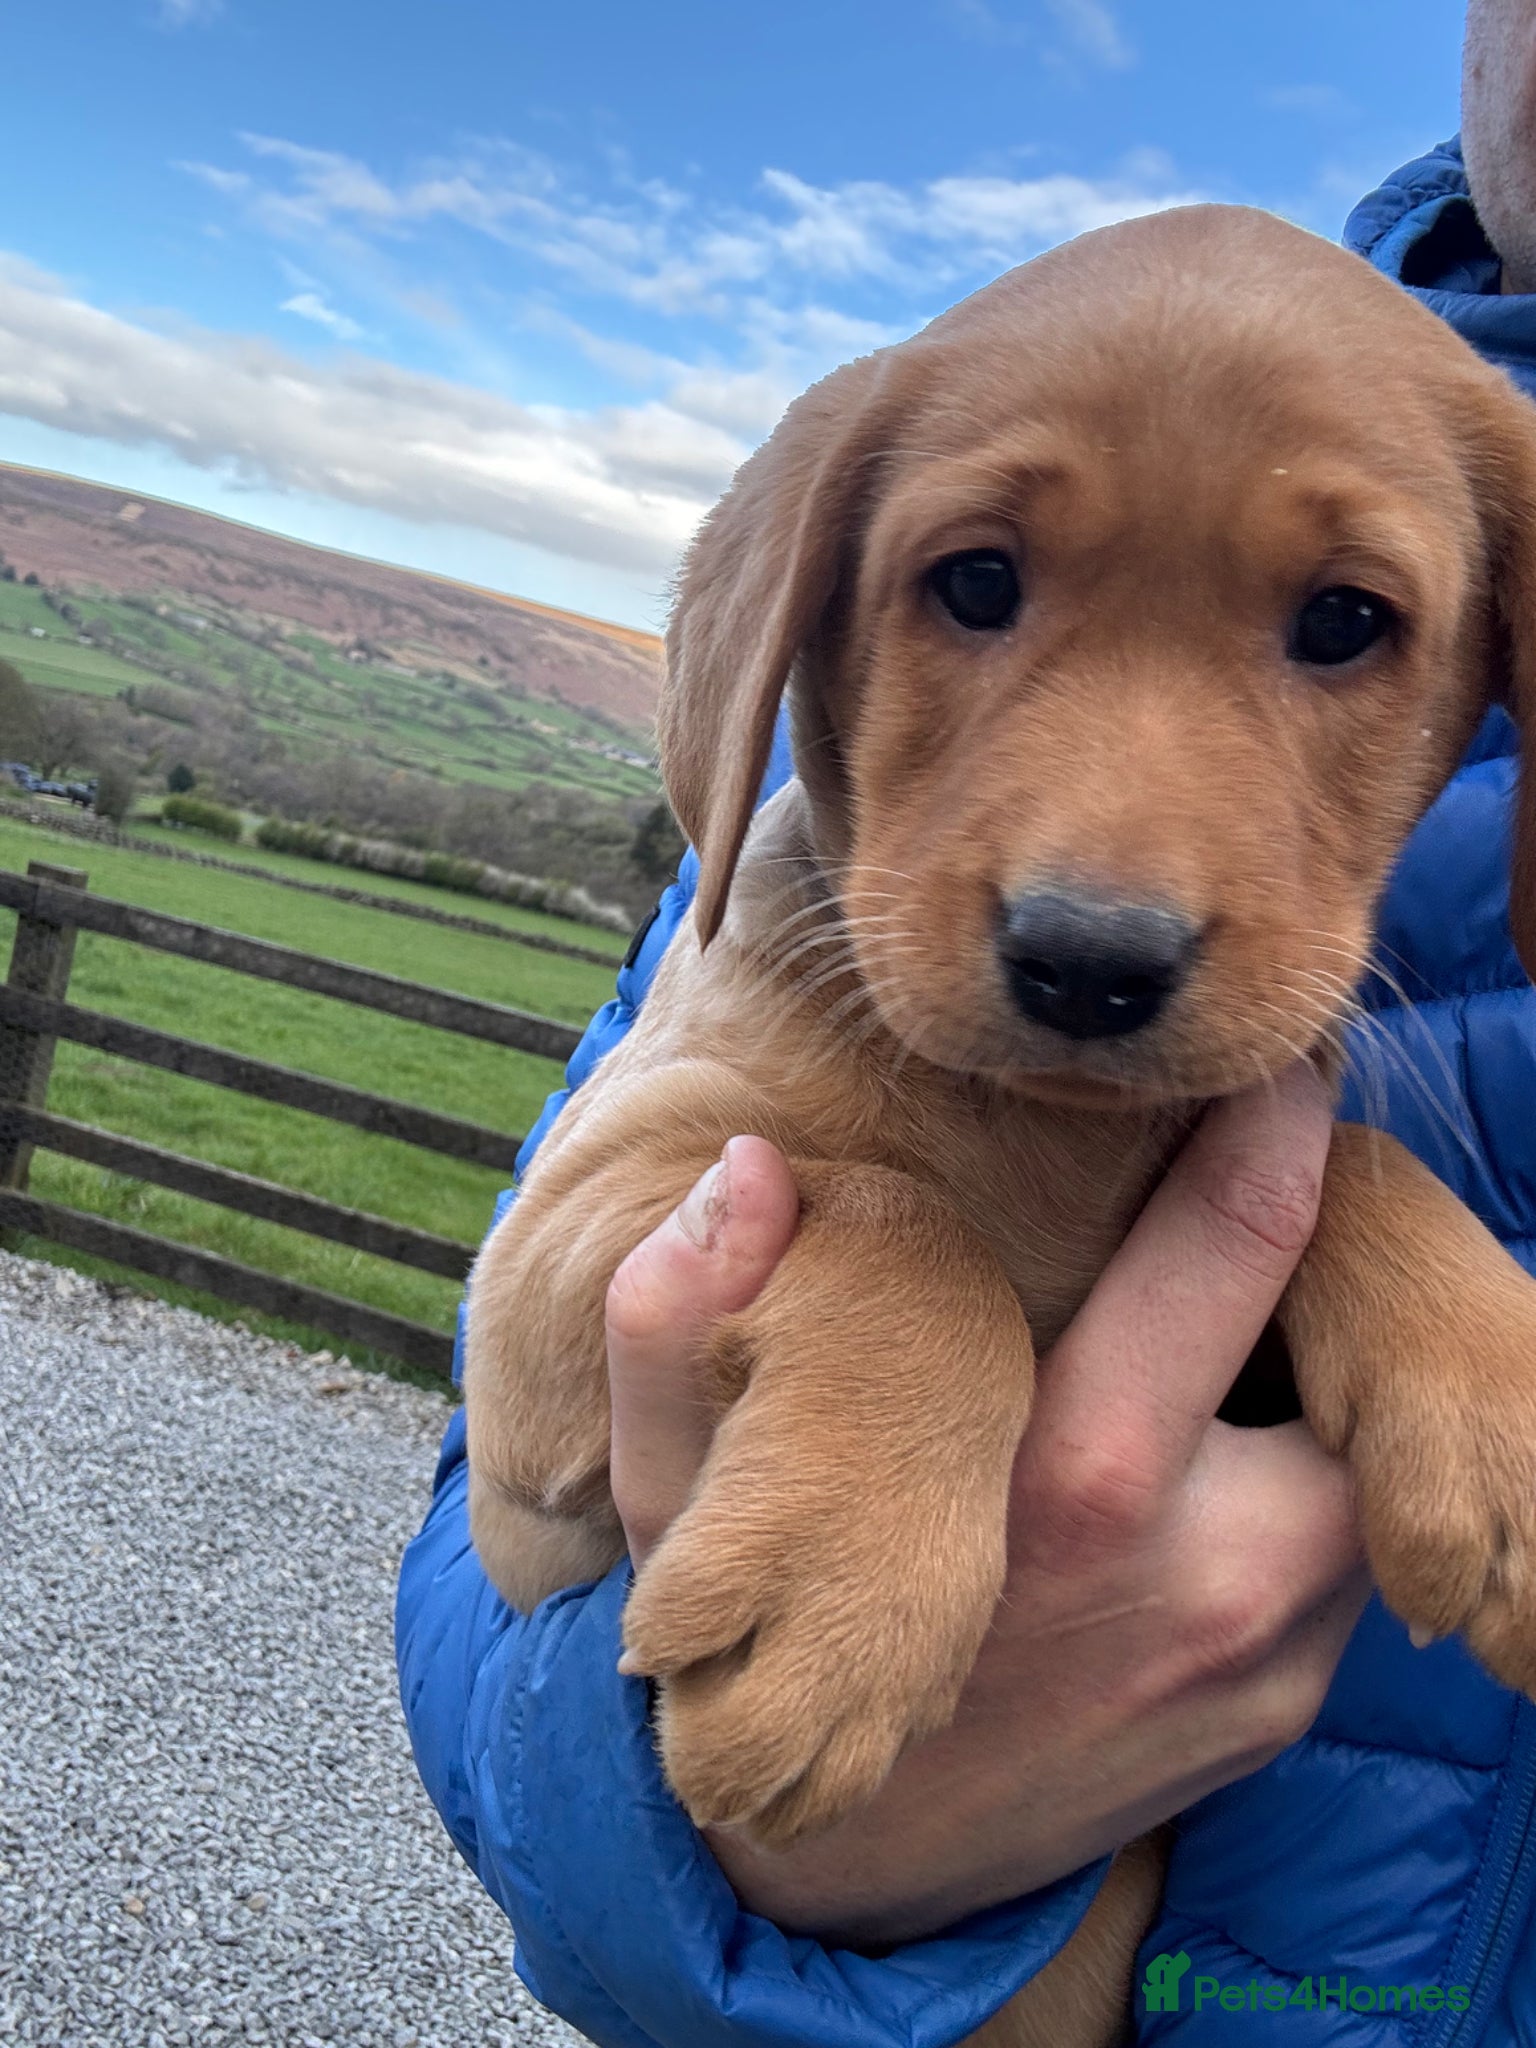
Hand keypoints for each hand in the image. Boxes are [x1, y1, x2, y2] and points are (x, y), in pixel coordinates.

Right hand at [605, 1068, 1365, 1946]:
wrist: (838, 1884)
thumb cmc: (757, 1654)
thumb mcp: (678, 1498)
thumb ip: (678, 1326)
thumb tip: (746, 1169)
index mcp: (1071, 1482)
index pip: (1235, 1243)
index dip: (1272, 1123)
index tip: (1278, 1050)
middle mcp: (1212, 1573)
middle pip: (1335, 1340)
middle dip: (1302, 1264)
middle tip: (1240, 1195)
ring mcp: (1267, 1656)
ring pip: (1346, 1449)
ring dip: (1287, 1382)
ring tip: (1188, 1355)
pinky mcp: (1282, 1715)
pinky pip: (1327, 1548)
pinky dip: (1278, 1484)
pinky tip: (1181, 1472)